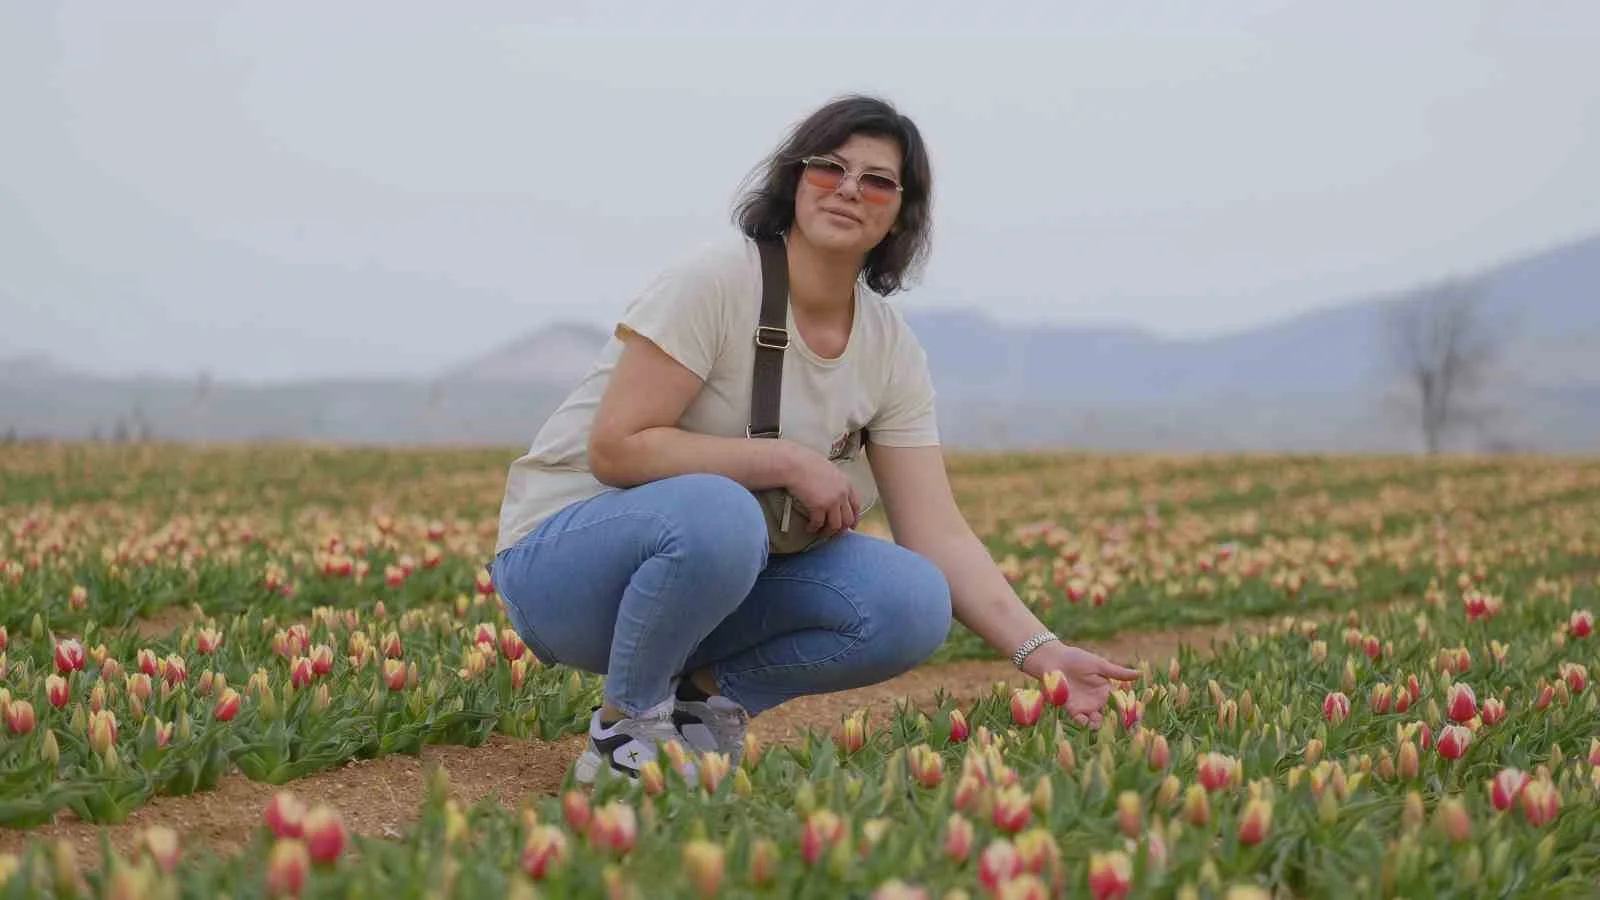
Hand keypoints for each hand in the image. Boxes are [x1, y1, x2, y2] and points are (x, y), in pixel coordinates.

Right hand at [781, 443, 860, 537]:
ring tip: (821, 533)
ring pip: (836, 525)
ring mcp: (832, 502)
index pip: (856, 505)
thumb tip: (830, 491)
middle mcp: (842, 494)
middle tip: (835, 533)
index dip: (855, 518)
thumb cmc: (807, 463)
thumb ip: (834, 482)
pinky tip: (809, 528)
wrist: (796, 464)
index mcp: (846, 483)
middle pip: (848, 518)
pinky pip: (819, 524)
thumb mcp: (828, 469)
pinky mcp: (819, 508)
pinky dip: (814, 528)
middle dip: (842, 529)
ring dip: (828, 532)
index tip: (851, 526)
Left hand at [1025, 642, 1140, 727]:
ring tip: (1102, 725)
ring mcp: (1085, 706)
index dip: (1129, 710)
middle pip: (1110, 716)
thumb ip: (1118, 673)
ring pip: (1096, 722)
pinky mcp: (1072, 709)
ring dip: (1100, 725)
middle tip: (1121, 728)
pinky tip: (1087, 721)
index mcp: (1107, 690)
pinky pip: (1081, 720)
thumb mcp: (1099, 665)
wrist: (1054, 660)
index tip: (1137, 717)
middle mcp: (1098, 701)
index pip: (1121, 703)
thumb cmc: (1077, 659)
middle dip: (1116, 724)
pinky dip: (1085, 723)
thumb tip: (1140, 673)